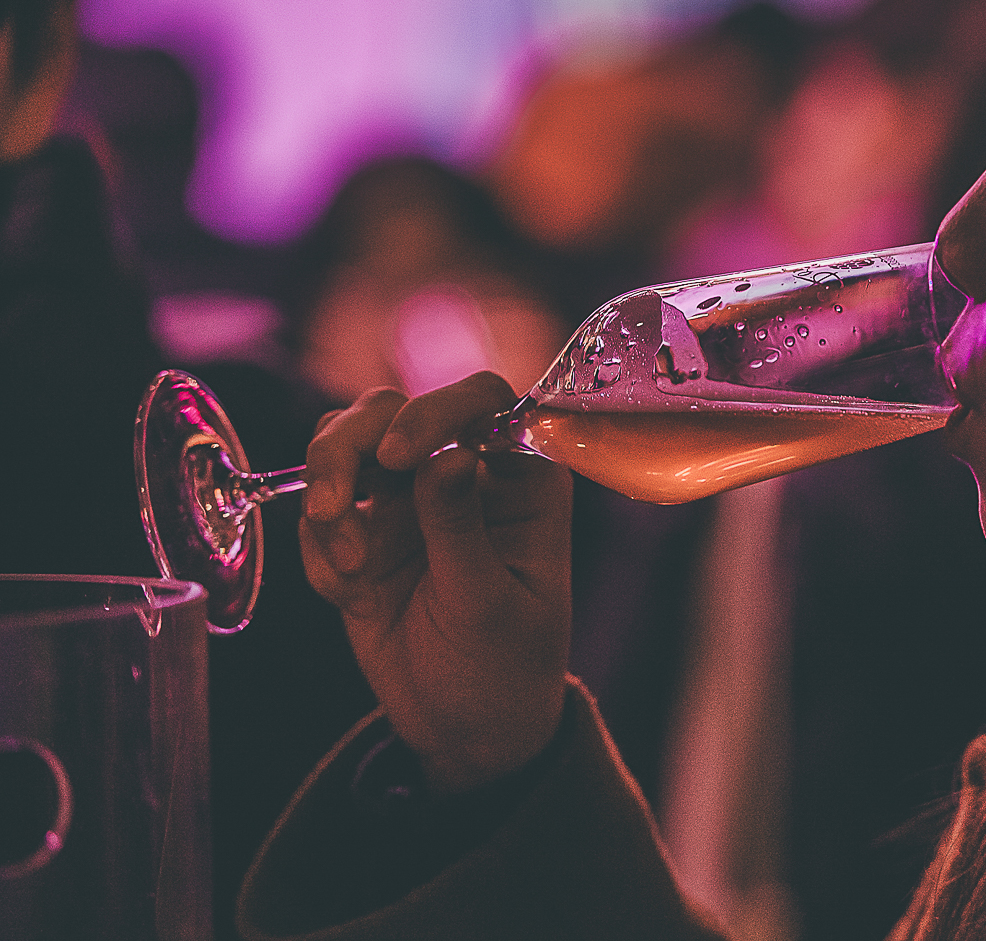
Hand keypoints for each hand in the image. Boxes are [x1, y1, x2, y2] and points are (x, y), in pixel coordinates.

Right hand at [299, 372, 572, 792]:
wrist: (464, 730)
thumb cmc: (502, 667)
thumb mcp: (486, 606)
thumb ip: (460, 530)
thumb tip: (447, 457)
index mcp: (522, 477)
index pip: (483, 401)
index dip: (436, 411)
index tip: (397, 456)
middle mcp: (464, 471)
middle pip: (393, 410)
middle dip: (350, 449)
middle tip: (334, 509)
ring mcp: (408, 498)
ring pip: (344, 443)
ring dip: (328, 493)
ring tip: (348, 567)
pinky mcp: (364, 529)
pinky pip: (318, 511)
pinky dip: (320, 550)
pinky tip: (350, 598)